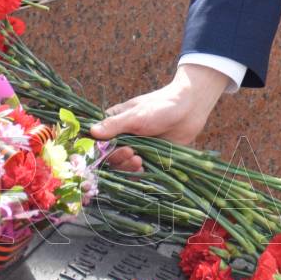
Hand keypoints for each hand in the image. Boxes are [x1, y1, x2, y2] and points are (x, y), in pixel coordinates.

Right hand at [91, 63, 231, 172]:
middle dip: (117, 159)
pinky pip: (137, 171)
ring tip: (139, 160)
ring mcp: (136, 147)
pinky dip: (137, 173)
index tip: (107, 152)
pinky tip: (143, 168)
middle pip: (109, 157)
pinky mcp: (148, 156)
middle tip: (131, 153)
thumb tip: (91, 132)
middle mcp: (122, 136)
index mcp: (115, 122)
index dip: (99, 150)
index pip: (97, 141)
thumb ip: (114, 125)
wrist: (190, 109)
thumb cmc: (161, 106)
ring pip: (122, 166)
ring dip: (127, 167)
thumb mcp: (136, 115)